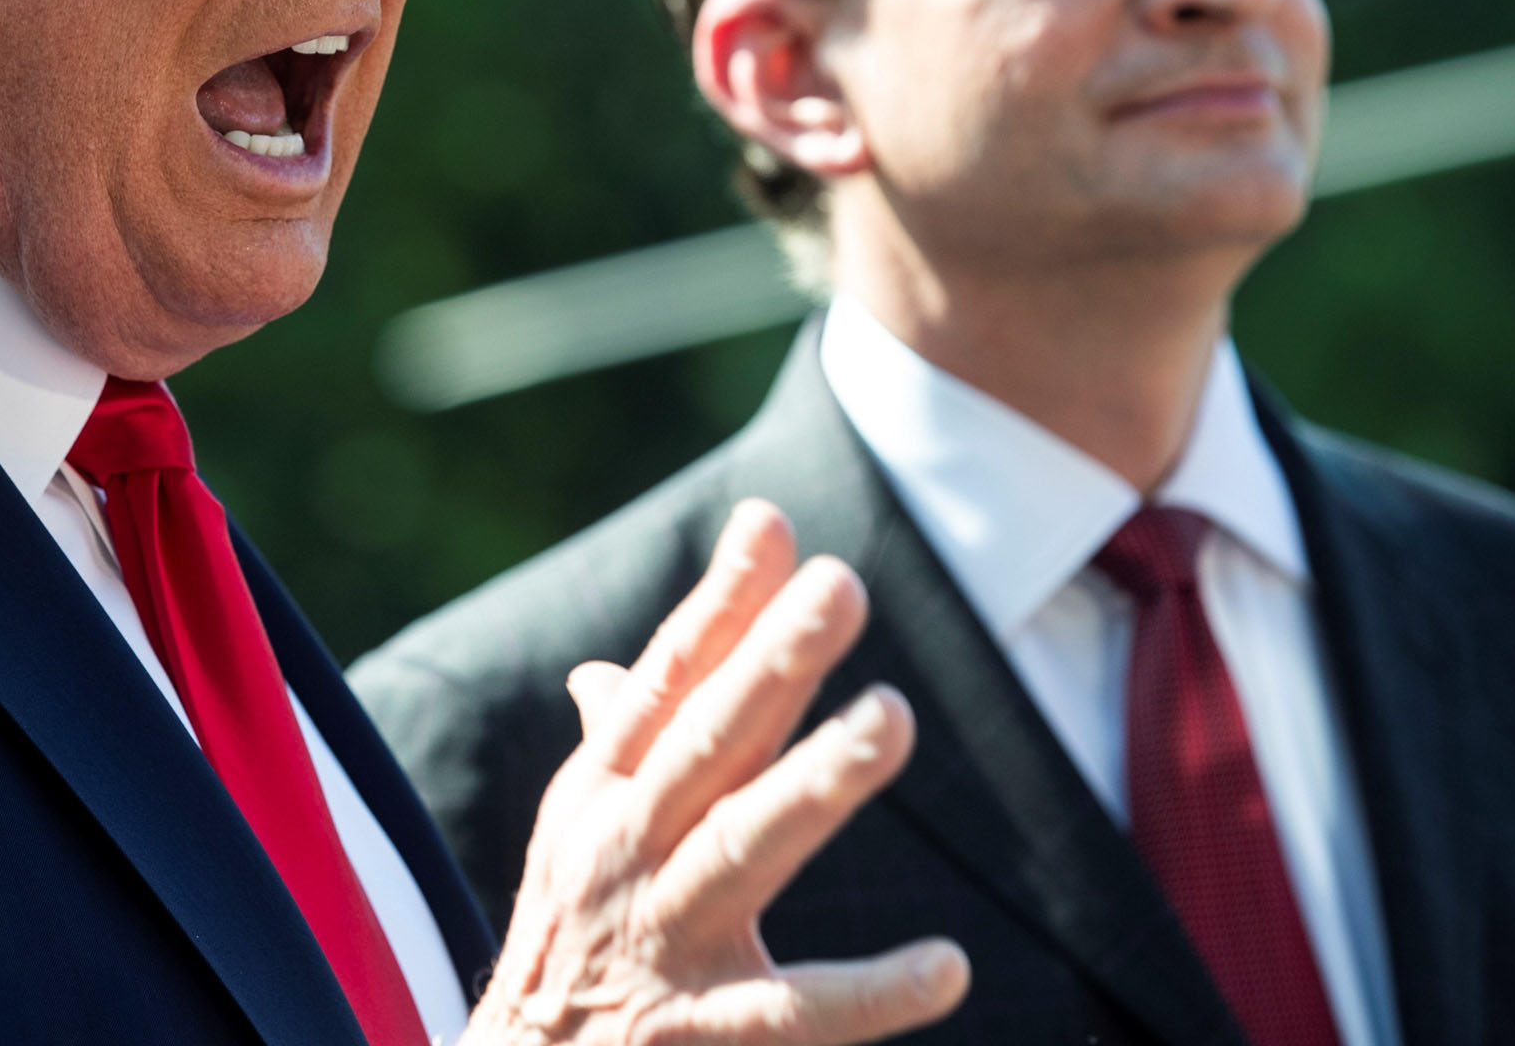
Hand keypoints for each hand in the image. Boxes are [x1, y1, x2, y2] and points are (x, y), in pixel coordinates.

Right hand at [461, 500, 967, 1045]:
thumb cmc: (567, 942)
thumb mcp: (577, 833)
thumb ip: (615, 742)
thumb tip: (611, 661)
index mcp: (602, 793)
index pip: (668, 680)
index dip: (721, 603)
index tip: (773, 521)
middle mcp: (623, 851)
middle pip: (706, 742)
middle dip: (772, 661)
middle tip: (843, 584)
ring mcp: (659, 941)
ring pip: (742, 849)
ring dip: (816, 783)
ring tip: (891, 718)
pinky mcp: (693, 1035)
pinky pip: (791, 1013)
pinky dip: (869, 995)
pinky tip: (947, 967)